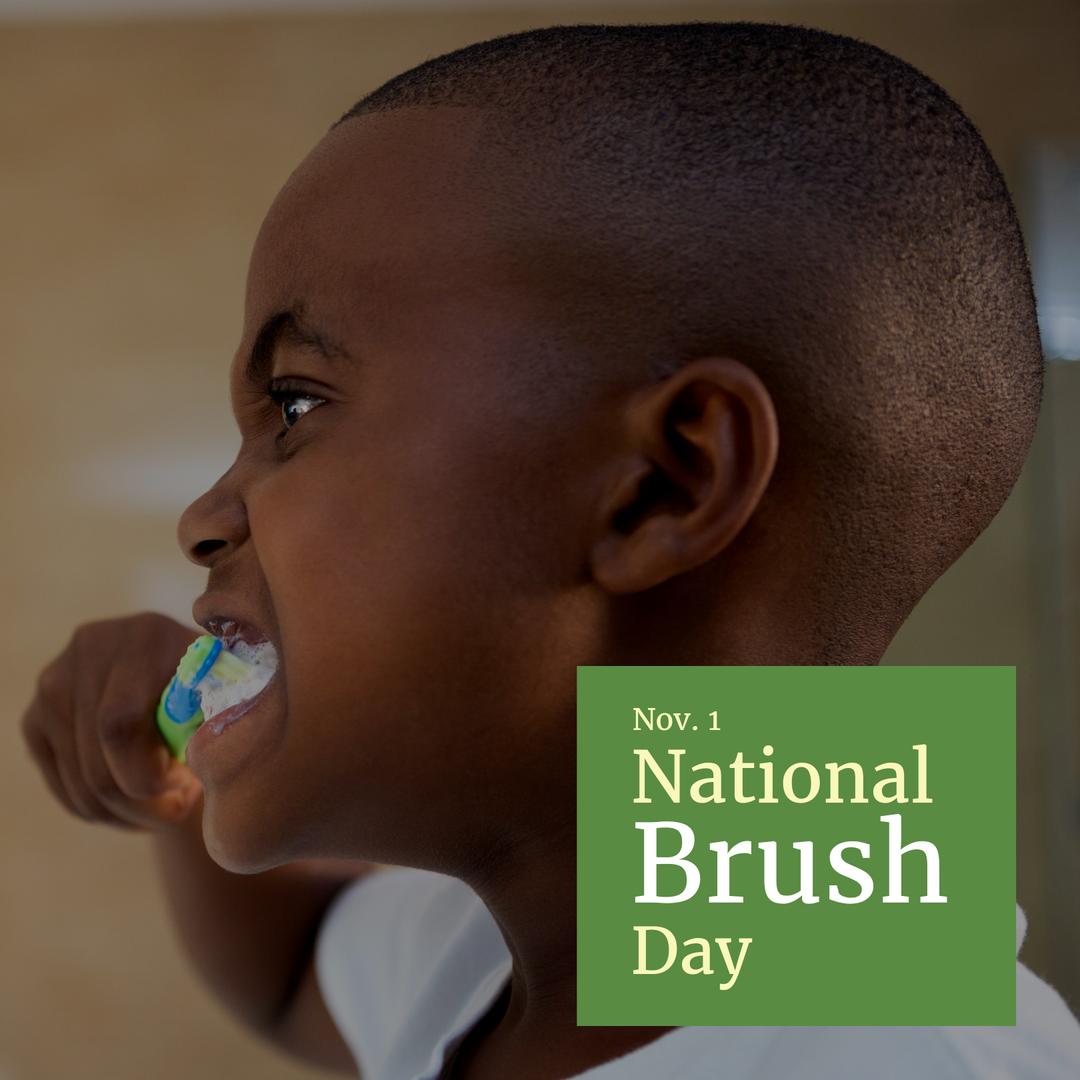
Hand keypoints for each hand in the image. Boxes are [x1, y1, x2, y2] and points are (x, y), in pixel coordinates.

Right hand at [21, 611, 204, 830]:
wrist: (172, 665)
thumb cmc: (215, 687)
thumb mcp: (230, 689)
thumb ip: (226, 711)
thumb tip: (213, 756)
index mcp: (147, 635)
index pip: (119, 723)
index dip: (146, 773)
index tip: (184, 788)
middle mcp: (91, 649)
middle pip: (96, 762)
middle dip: (142, 803)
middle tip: (179, 807)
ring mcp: (55, 682)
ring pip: (80, 784)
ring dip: (127, 812)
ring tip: (165, 806)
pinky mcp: (36, 717)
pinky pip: (63, 787)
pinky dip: (102, 811)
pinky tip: (137, 806)